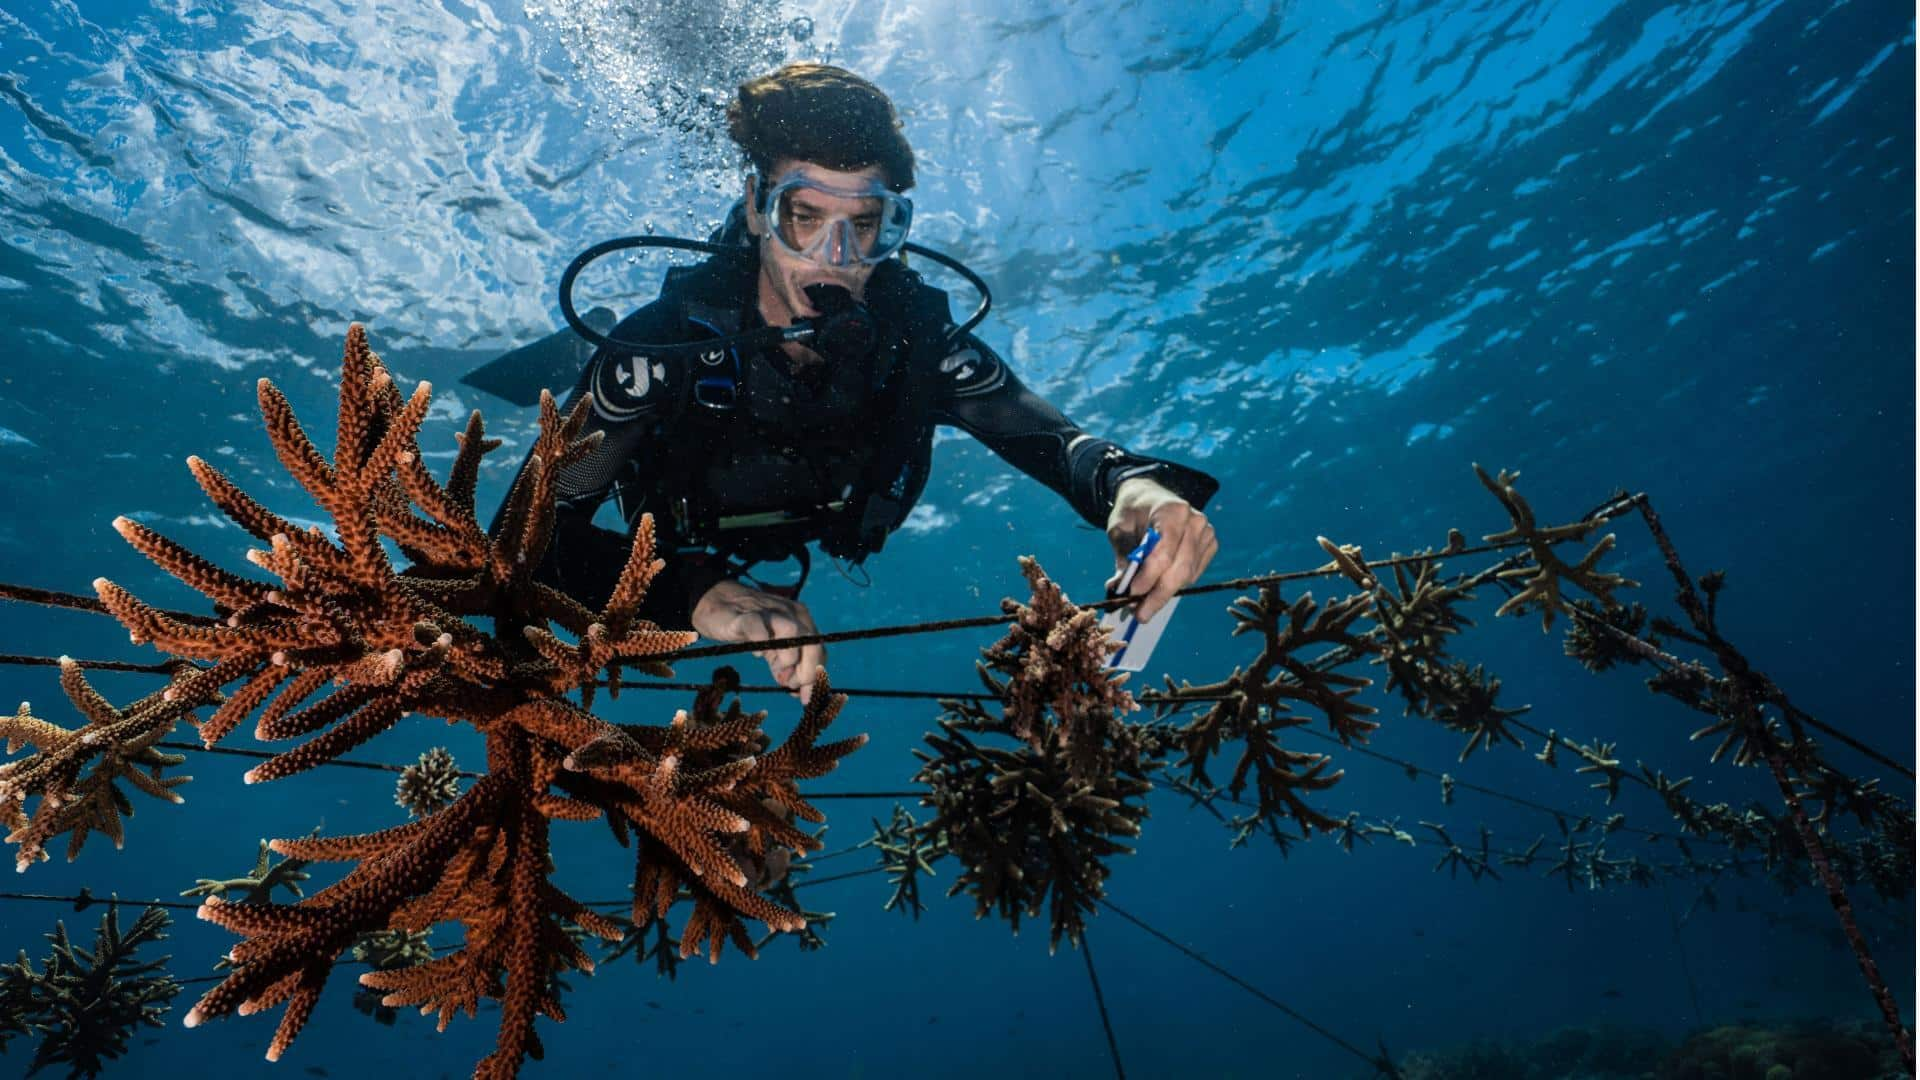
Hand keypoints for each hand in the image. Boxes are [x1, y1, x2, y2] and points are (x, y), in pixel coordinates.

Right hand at [690, 579, 825, 704]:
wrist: (718, 604)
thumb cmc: (750, 629)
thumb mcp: (773, 650)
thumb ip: (787, 668)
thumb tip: (801, 694)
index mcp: (802, 621)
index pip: (818, 650)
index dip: (815, 676)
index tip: (804, 697)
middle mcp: (791, 614)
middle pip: (812, 642)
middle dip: (807, 671)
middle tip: (791, 686)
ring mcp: (770, 613)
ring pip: (792, 631)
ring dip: (789, 658)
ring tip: (778, 672)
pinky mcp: (746, 616)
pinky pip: (758, 627)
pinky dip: (762, 643)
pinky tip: (758, 653)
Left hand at [1104, 477, 1218, 623]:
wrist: (1148, 497)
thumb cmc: (1132, 513)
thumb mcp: (1119, 530)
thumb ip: (1123, 558)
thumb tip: (1119, 588)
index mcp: (1172, 510)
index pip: (1164, 551)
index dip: (1149, 575)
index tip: (1132, 593)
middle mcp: (1195, 520)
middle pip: (1179, 568)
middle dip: (1158, 595)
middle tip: (1140, 614)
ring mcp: (1206, 532)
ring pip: (1187, 574)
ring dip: (1164, 593)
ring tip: (1144, 605)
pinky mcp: (1209, 544)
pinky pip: (1193, 574)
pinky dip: (1175, 585)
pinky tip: (1158, 588)